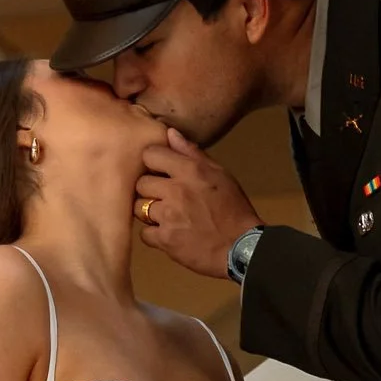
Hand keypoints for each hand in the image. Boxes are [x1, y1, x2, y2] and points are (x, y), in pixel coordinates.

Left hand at [134, 127, 260, 277]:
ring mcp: (168, 216)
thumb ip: (192, 153)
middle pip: (141, 183)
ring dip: (149, 212)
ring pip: (139, 208)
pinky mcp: (165, 240)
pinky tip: (167, 234)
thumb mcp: (220, 174)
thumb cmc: (234, 209)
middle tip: (163, 197)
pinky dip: (153, 234)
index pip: (150, 155)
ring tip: (165, 217)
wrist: (242, 247)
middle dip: (149, 189)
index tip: (159, 171)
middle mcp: (175, 190)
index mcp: (190, 170)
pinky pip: (144, 233)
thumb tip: (170, 133)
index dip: (153, 163)